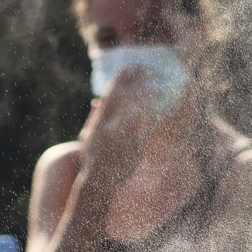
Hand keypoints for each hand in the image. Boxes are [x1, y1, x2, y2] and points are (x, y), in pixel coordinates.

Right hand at [77, 70, 160, 195]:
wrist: (97, 183)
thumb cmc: (92, 159)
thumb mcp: (89, 137)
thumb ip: (96, 119)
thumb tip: (98, 101)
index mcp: (98, 125)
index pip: (110, 98)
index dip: (119, 81)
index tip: (127, 67)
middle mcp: (110, 130)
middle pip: (125, 102)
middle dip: (135, 84)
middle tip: (146, 70)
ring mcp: (123, 141)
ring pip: (137, 114)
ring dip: (147, 99)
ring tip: (157, 87)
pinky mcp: (135, 151)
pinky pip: (147, 133)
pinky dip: (154, 121)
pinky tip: (162, 112)